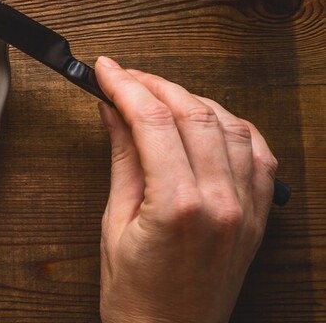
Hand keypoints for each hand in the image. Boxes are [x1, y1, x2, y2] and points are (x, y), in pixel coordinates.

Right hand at [95, 56, 276, 322]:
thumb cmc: (136, 294)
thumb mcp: (113, 221)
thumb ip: (122, 157)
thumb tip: (112, 110)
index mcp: (178, 205)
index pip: (152, 120)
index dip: (125, 85)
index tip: (105, 70)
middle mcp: (220, 202)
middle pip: (192, 114)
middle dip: (154, 85)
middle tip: (123, 77)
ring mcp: (245, 208)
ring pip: (229, 124)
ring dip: (192, 100)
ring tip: (159, 96)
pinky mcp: (257, 216)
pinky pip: (258, 153)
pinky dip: (233, 127)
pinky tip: (207, 121)